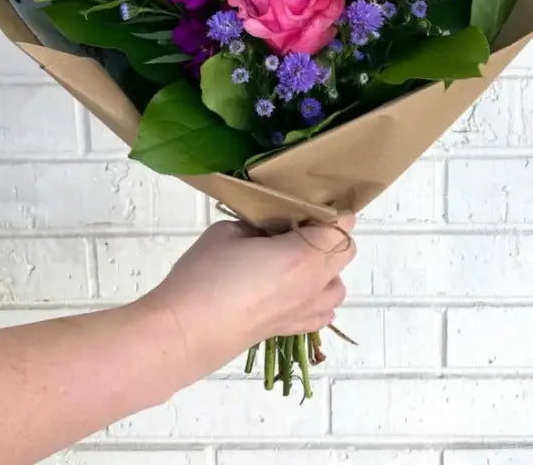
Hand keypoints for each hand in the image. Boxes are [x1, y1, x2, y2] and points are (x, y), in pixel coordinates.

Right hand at [146, 214, 355, 385]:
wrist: (186, 331)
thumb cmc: (205, 275)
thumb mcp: (229, 231)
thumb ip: (258, 225)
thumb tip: (269, 230)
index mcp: (303, 254)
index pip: (341, 224)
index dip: (331, 209)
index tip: (310, 202)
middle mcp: (314, 283)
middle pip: (346, 252)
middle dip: (331, 234)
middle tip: (299, 225)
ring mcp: (305, 311)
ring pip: (338, 285)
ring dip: (327, 268)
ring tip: (295, 258)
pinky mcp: (291, 330)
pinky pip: (323, 312)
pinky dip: (318, 298)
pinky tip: (294, 290)